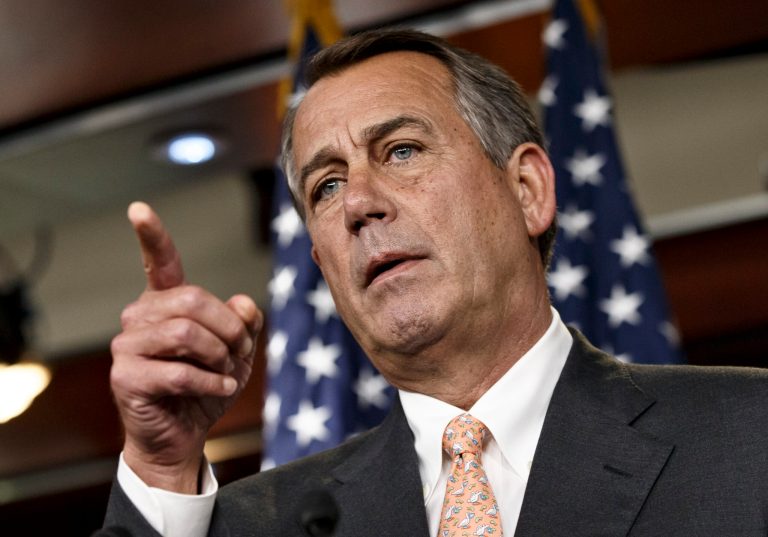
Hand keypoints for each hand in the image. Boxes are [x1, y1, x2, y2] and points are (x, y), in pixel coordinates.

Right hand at [110, 202, 261, 492]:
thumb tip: (243, 304)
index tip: (138, 209)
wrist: (182, 436)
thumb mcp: (236, 352)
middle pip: (194, 300)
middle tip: (240, 354)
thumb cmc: (206, 387)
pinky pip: (180, 371)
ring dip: (220, 356)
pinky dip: (211, 382)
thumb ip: (243, 323)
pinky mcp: (125, 376)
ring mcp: (127, 345)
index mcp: (164, 304)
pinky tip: (220, 389)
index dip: (151, 236)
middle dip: (229, 329)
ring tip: (227, 374)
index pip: (158, 264)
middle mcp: (139, 316)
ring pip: (187, 333)